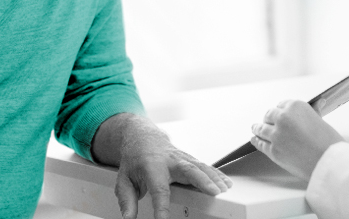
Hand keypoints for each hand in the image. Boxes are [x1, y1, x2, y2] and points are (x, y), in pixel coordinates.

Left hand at [92, 114, 231, 218]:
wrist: (142, 137)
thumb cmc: (133, 160)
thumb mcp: (123, 180)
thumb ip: (126, 201)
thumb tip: (129, 218)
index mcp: (151, 166)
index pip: (159, 189)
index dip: (162, 207)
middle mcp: (169, 160)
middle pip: (188, 170)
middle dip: (201, 181)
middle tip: (213, 193)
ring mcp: (181, 158)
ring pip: (200, 166)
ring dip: (213, 178)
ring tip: (223, 191)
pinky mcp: (189, 159)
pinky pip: (204, 166)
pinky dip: (216, 174)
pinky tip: (225, 183)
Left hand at [250, 100, 342, 181]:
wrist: (329, 162)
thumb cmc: (329, 142)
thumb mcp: (321, 121)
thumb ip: (314, 112)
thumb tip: (318, 103)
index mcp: (295, 106)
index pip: (281, 104)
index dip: (281, 111)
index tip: (279, 114)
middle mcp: (283, 117)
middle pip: (269, 115)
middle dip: (269, 119)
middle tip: (268, 122)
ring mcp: (276, 134)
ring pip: (261, 128)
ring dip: (258, 128)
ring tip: (255, 128)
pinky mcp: (273, 150)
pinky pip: (260, 143)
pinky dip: (256, 140)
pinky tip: (255, 139)